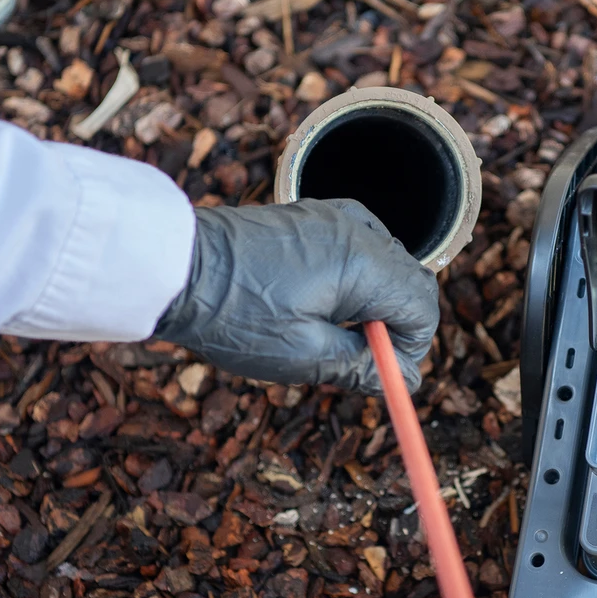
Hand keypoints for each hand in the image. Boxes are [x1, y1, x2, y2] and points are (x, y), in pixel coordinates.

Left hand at [156, 198, 439, 394]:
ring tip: (330, 333)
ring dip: (375, 302)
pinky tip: (321, 301)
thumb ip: (362, 366)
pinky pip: (359, 247)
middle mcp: (358, 229)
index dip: (411, 348)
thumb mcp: (303, 356)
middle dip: (396, 325)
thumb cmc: (234, 314)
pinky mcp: (312, 216)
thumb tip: (404, 380)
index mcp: (364, 263)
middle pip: (411, 280)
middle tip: (356, 359)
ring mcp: (334, 216)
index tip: (380, 373)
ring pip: (387, 264)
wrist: (173, 267)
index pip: (423, 306)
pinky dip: (356, 278)